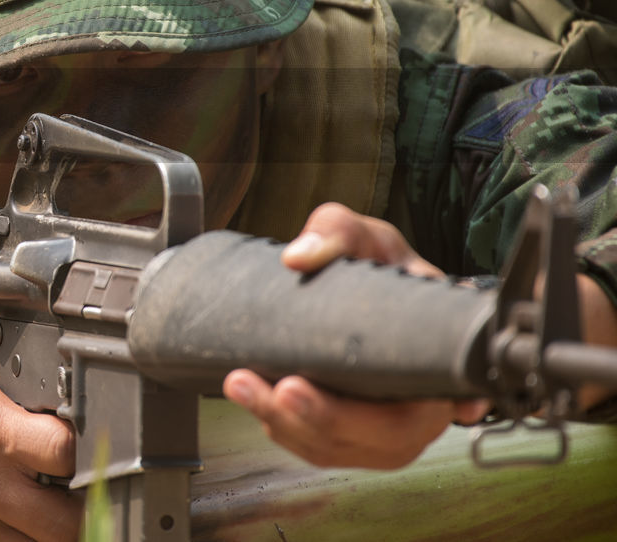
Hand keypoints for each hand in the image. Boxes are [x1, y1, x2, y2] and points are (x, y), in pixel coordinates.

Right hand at [0, 374, 80, 540]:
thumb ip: (26, 407)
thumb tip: (80, 414)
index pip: (65, 451)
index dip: (89, 454)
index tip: (94, 453)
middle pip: (65, 521)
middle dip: (84, 511)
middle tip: (84, 497)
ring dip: (55, 534)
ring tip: (51, 513)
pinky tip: (20, 526)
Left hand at [221, 202, 489, 468]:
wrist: (362, 279)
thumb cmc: (377, 263)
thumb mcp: (364, 236)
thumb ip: (337, 232)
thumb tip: (298, 257)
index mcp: (438, 354)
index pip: (426, 400)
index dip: (381, 416)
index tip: (316, 388)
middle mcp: (423, 398)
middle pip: (385, 438)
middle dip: (323, 421)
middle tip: (279, 391)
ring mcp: (391, 422)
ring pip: (346, 448)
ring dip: (291, 427)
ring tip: (243, 387)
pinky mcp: (354, 431)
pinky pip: (322, 446)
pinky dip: (285, 428)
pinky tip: (252, 399)